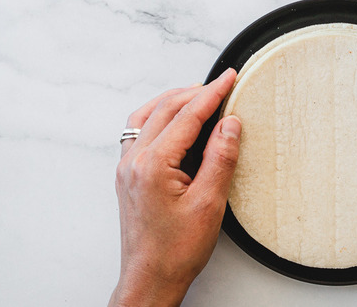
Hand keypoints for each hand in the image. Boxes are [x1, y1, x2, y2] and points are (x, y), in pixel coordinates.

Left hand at [109, 69, 241, 306]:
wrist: (151, 278)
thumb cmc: (177, 249)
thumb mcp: (210, 203)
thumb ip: (220, 158)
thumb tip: (230, 124)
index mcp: (153, 164)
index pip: (187, 115)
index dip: (212, 93)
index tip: (229, 77)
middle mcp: (134, 161)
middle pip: (165, 109)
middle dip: (196, 92)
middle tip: (222, 84)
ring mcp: (127, 167)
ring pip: (148, 116)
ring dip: (175, 101)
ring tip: (200, 95)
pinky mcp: (129, 175)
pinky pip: (140, 131)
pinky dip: (160, 116)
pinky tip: (174, 121)